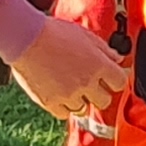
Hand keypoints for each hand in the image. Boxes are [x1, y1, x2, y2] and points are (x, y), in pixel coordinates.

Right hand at [7, 13, 131, 124]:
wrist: (25, 38)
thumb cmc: (54, 32)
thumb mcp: (84, 35)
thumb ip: (104, 50)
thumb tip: (117, 59)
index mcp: (99, 64)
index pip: (120, 82)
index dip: (114, 80)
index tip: (108, 78)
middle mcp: (87, 82)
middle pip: (105, 101)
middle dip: (98, 93)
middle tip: (88, 84)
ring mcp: (69, 94)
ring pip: (84, 109)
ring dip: (80, 100)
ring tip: (69, 86)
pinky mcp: (51, 102)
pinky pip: (65, 114)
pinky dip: (64, 106)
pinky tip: (59, 93)